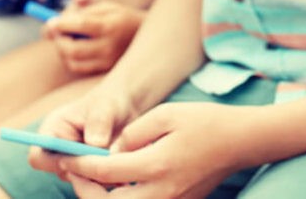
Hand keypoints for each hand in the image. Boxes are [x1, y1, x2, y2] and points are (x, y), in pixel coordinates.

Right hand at [28, 89, 137, 178]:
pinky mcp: (91, 171)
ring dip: (99, 173)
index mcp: (53, 131)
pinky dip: (109, 178)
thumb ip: (99, 122)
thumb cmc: (110, 101)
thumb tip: (96, 144)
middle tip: (108, 157)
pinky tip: (123, 164)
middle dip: (84, 169)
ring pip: (81, 180)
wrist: (126, 108)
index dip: (54, 163)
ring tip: (119, 154)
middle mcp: (60, 151)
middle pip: (61, 173)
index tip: (80, 158)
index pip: (38, 157)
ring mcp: (75, 163)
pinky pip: (96, 183)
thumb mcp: (105, 106)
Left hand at [50, 0, 144, 74]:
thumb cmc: (119, 17)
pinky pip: (79, 68)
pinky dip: (69, 59)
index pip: (81, 25)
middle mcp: (109, 46)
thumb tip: (58, 21)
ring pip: (73, 62)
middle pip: (73, 49)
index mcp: (110, 25)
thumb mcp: (106, 6)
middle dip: (59, 40)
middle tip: (55, 31)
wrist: (143, 36)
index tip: (52, 21)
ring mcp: (106, 61)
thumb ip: (83, 9)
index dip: (62, 24)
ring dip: (62, 50)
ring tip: (65, 39)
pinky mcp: (104, 70)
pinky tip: (73, 49)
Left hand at [59, 102, 253, 197]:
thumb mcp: (166, 114)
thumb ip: (133, 134)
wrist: (241, 142)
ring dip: (102, 197)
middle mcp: (160, 193)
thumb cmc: (204, 122)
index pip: (104, 172)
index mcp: (155, 165)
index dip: (79, 165)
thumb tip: (110, 152)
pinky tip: (118, 183)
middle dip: (85, 189)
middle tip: (75, 171)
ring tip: (93, 177)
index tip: (65, 157)